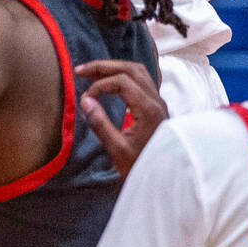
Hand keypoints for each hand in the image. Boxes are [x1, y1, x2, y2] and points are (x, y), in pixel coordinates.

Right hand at [75, 60, 168, 178]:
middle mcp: (157, 101)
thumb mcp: (118, 150)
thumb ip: (100, 124)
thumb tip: (85, 100)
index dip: (100, 85)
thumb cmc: (141, 166)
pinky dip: (124, 75)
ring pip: (138, 71)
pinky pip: (141, 80)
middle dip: (104, 67)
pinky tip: (111, 81)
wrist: (166, 179)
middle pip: (131, 69)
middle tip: (81, 70)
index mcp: (149, 109)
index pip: (122, 81)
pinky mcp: (157, 106)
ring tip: (94, 72)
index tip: (86, 99)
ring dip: (115, 68)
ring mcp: (159, 102)